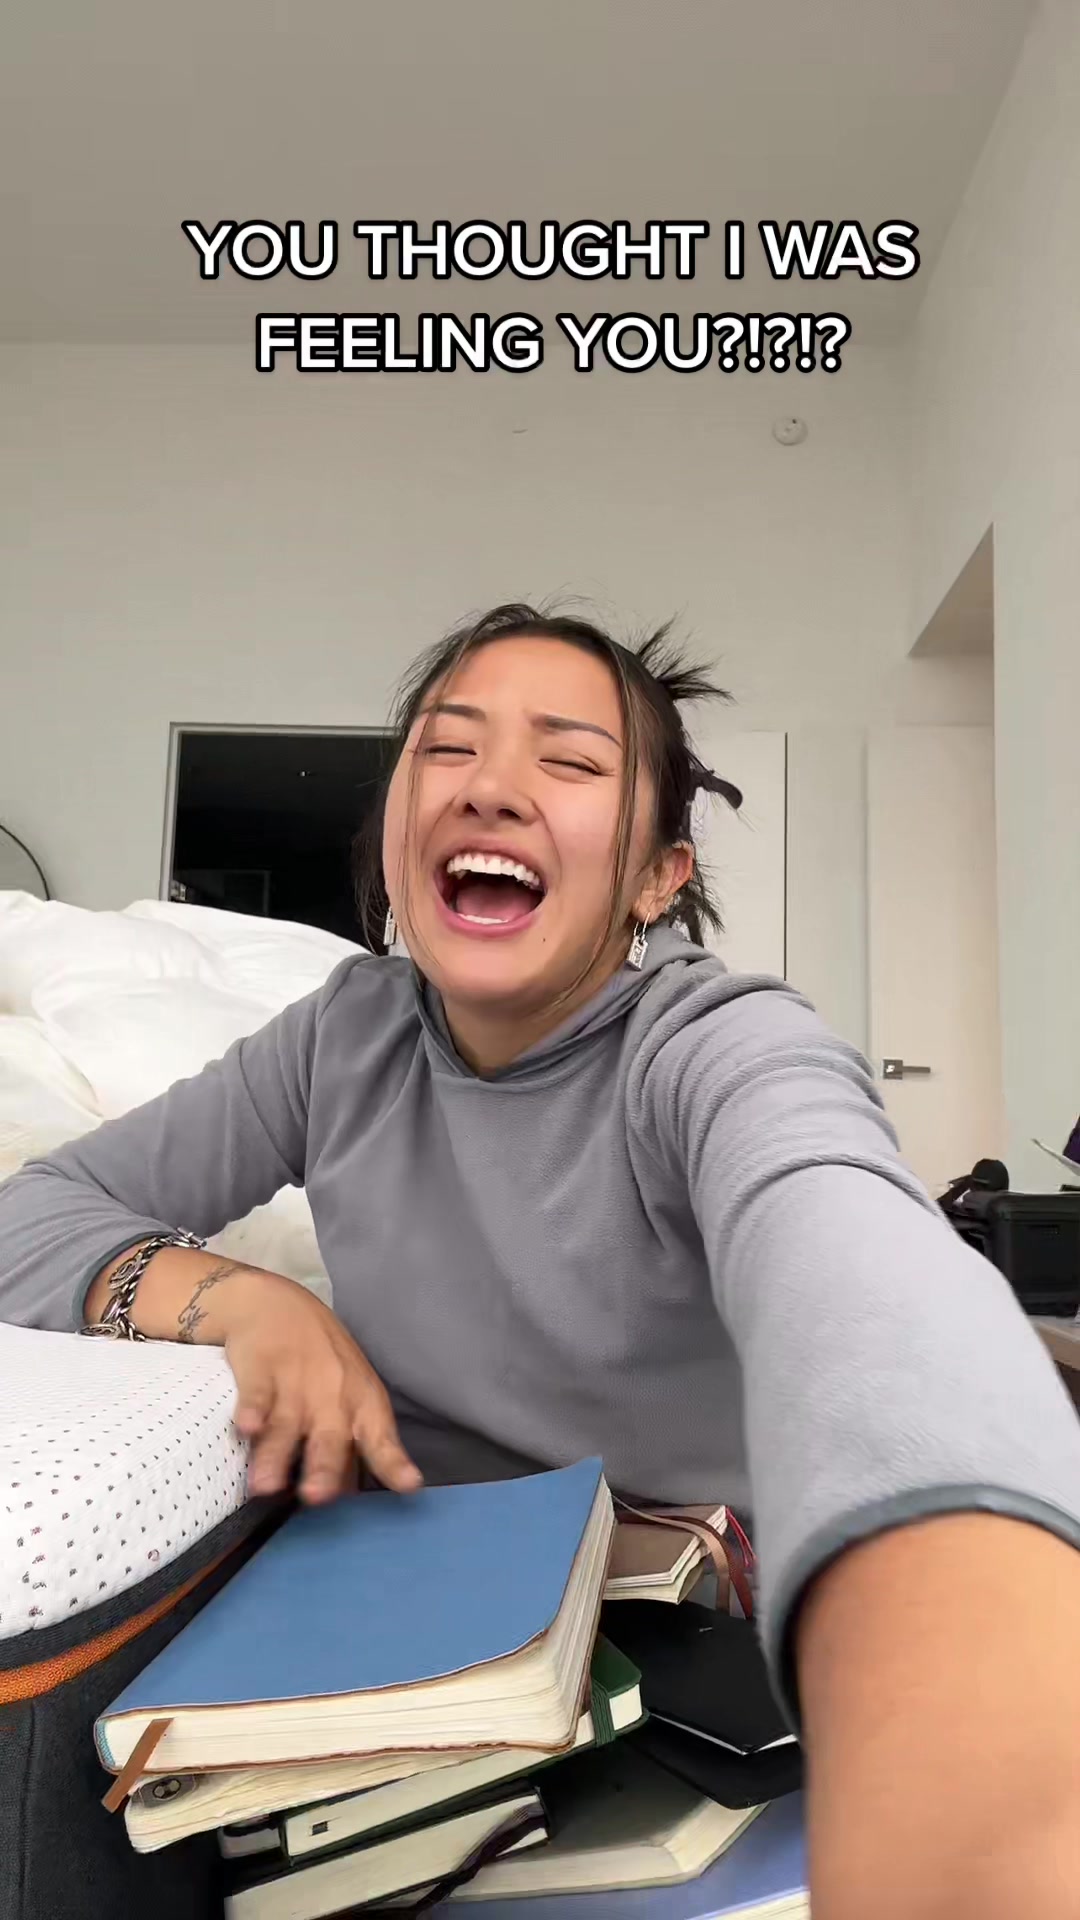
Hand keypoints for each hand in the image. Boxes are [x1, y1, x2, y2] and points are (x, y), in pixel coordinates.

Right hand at [220, 1271, 422, 1504]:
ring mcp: (296, 1379)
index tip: (408, 1485)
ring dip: (276, 1453)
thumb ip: (352, 1442)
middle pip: (330, 1436)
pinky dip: (251, 1409)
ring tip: (265, 1486)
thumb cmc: (321, 1362)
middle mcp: (333, 1394)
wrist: (275, 1304)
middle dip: (324, 1467)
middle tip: (317, 1496)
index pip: (381, 1438)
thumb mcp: (350, 1394)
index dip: (394, 1462)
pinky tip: (247, 1427)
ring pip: (286, 1423)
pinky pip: (255, 1393)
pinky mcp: (260, 1367)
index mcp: (362, 1403)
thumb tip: (352, 1497)